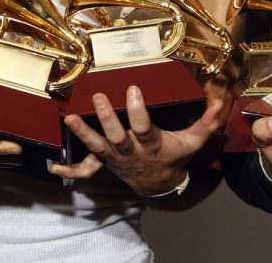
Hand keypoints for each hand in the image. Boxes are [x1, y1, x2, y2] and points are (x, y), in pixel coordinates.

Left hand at [51, 85, 221, 194]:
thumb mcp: (192, 142)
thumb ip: (205, 124)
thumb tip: (219, 104)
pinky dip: (68, 172)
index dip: (138, 111)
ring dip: (83, 134)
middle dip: (107, 118)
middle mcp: (131, 153)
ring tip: (70, 118)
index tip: (133, 89)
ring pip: (97, 148)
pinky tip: (53, 168)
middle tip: (99, 96)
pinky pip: (85, 171)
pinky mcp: (104, 163)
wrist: (160, 184)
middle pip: (117, 137)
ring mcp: (115, 159)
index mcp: (152, 145)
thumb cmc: (174, 156)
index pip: (144, 128)